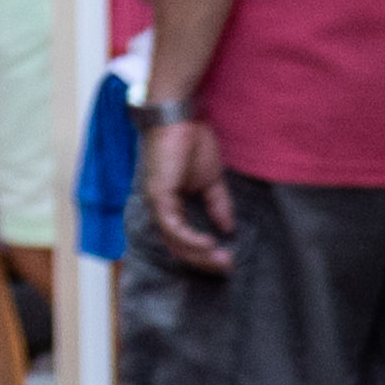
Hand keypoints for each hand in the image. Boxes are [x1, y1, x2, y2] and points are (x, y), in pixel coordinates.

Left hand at [143, 109, 236, 273]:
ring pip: (173, 242)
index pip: (182, 240)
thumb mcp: (211, 180)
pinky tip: (208, 244)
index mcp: (169, 205)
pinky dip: (189, 239)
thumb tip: (228, 228)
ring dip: (199, 255)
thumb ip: (217, 204)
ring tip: (221, 259)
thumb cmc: (192, 142)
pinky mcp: (158, 195)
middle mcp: (159, 208)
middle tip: (227, 266)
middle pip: (177, 247)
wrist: (181, 117)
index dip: (203, 254)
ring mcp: (156, 202)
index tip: (227, 260)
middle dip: (203, 261)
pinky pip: (172, 227)